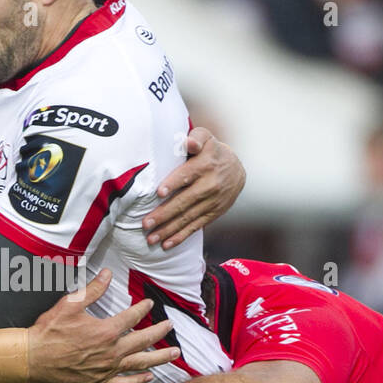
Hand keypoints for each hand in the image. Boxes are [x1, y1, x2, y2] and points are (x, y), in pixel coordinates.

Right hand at [26, 268, 177, 382]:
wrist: (34, 357)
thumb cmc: (50, 330)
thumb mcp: (71, 304)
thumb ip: (93, 289)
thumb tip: (108, 273)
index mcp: (106, 331)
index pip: (132, 317)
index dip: (143, 308)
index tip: (149, 304)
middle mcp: (111, 352)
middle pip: (143, 341)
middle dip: (160, 332)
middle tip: (170, 326)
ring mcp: (107, 369)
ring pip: (140, 363)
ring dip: (160, 358)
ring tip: (175, 353)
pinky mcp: (99, 382)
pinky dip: (138, 381)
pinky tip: (148, 377)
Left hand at [143, 126, 244, 248]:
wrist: (236, 169)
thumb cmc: (211, 151)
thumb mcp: (206, 138)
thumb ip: (196, 138)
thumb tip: (188, 143)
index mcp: (205, 165)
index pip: (187, 174)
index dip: (173, 183)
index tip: (160, 192)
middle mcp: (209, 185)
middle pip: (184, 201)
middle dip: (164, 214)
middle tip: (145, 223)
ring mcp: (212, 202)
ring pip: (188, 217)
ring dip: (169, 229)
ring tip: (151, 238)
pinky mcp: (213, 214)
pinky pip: (195, 226)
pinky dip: (181, 236)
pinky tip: (166, 244)